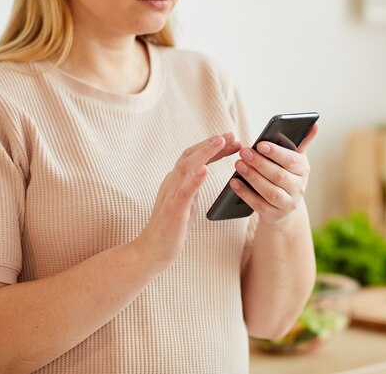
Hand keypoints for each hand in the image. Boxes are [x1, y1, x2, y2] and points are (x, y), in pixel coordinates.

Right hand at [135, 133, 240, 265]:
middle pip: (191, 155)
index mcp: (176, 180)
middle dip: (212, 144)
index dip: (212, 146)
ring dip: (205, 153)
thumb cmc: (171, 227)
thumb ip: (191, 185)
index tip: (231, 140)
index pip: (194, 156)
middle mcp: (172, 182)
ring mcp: (171, 195)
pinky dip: (195, 179)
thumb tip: (203, 172)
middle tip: (233, 136)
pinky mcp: (174, 210)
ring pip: (187, 167)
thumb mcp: (185, 201)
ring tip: (221, 142)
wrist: (153, 250)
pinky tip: (206, 170)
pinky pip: (184, 192)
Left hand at [230, 123, 318, 224]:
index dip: (276, 153)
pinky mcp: (274, 215)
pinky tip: (234, 183)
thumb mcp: (294, 159)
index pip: (291, 160)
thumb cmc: (286, 174)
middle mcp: (298, 188)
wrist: (284, 205)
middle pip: (279, 176)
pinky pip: (258, 205)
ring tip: (238, 164)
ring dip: (253, 177)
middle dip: (260, 163)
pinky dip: (245, 194)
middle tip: (243, 152)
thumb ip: (301, 142)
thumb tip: (315, 124)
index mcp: (303, 170)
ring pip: (270, 191)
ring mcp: (287, 204)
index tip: (260, 144)